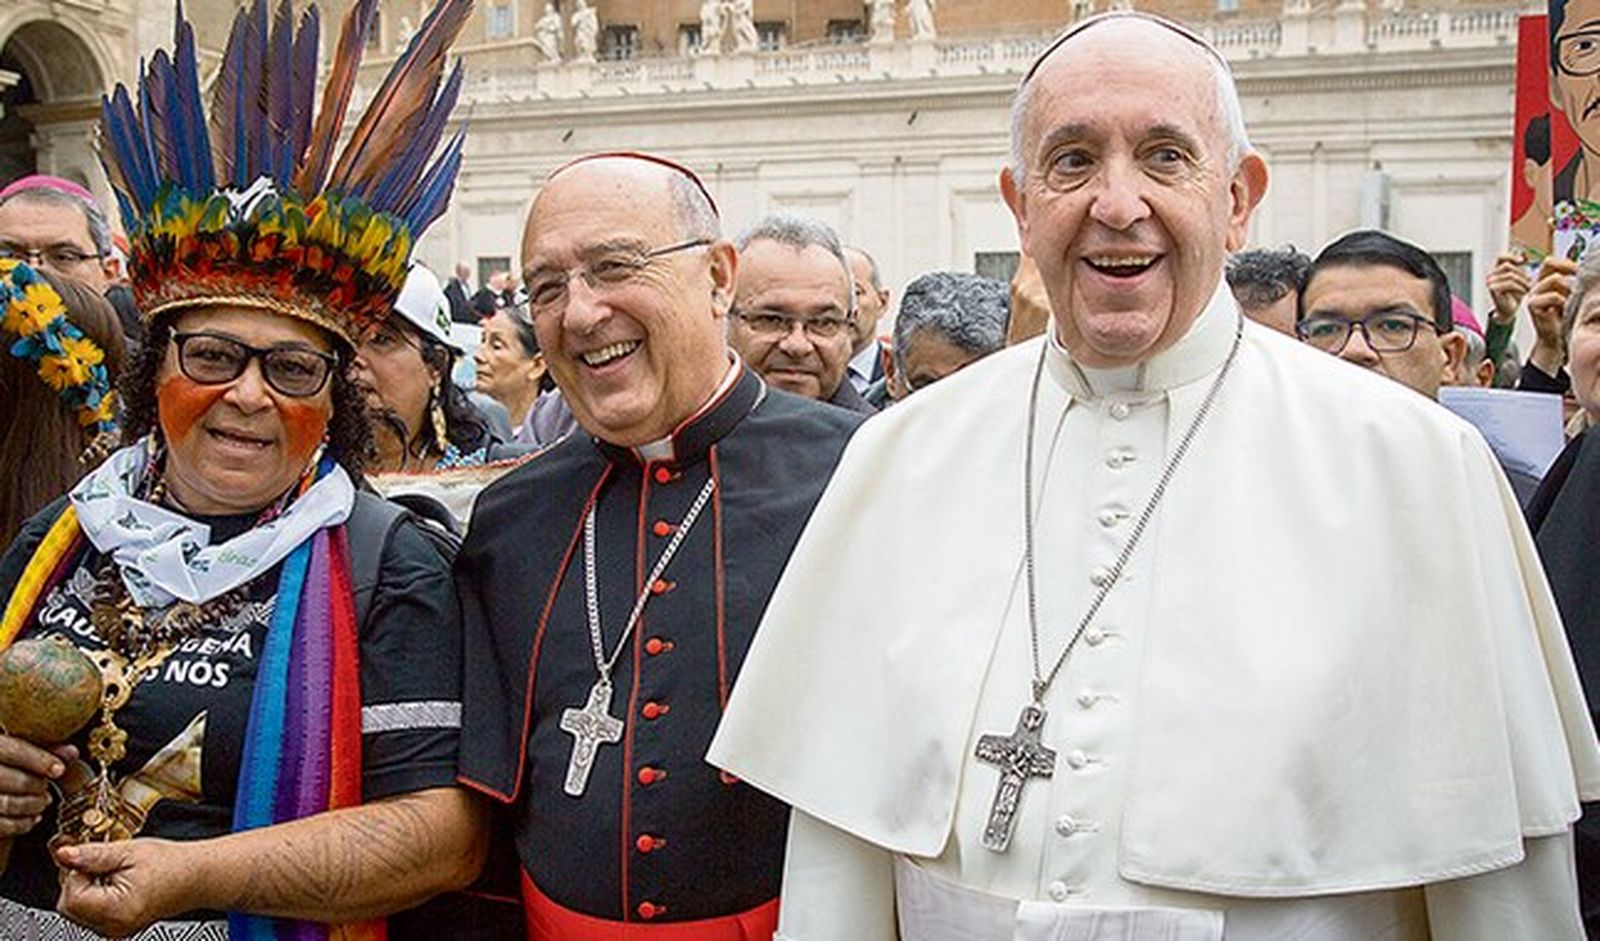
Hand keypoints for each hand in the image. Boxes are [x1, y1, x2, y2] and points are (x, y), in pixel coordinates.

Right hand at [0, 734, 72, 837]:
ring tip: (43, 802)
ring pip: (5, 803)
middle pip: (10, 778)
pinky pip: (0, 825)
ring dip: (32, 805)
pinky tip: (32, 819)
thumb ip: (41, 749)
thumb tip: (73, 753)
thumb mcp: (14, 750)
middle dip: (36, 786)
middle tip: (46, 789)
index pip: (13, 750)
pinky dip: (21, 824)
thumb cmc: (3, 765)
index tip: (59, 770)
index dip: (39, 760)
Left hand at [55, 838, 192, 936]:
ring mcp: (114, 931)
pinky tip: (117, 887)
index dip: (79, 874)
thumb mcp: (128, 852)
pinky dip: (95, 898)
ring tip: (116, 878)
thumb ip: (91, 855)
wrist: (195, 877)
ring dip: (87, 890)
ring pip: (76, 911)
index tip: (99, 863)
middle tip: (109, 868)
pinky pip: (89, 915)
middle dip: (81, 883)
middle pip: (69, 907)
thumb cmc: (170, 864)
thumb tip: (63, 855)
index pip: (70, 897)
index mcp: (116, 910)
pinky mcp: (115, 929)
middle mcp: (113, 928)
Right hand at [1486, 251, 1531, 323]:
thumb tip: (1524, 256)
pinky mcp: (1493, 290)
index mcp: (1496, 271)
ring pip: (1510, 275)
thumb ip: (1520, 268)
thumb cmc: (1515, 295)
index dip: (1512, 257)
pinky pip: (1510, 283)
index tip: (1523, 261)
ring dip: (1523, 281)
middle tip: (1530, 282)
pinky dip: (1520, 287)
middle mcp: (1491, 276)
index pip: (1501, 257)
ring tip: (1528, 288)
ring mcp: (1490, 283)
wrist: (1509, 311)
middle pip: (1508, 266)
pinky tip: (1524, 292)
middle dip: (1522, 274)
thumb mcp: (1520, 279)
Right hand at [1527, 256, 1577, 374]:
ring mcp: (1532, 294)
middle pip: (1549, 263)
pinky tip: (1565, 308)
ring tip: (1573, 298)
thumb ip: (1570, 281)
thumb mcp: (1569, 294)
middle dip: (1567, 267)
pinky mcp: (1532, 305)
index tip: (1580, 270)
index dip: (1565, 262)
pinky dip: (1564, 301)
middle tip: (1579, 277)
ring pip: (1555, 278)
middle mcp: (1535, 285)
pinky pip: (1554, 296)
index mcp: (1543, 282)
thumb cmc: (1564, 317)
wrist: (1555, 338)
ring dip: (1569, 287)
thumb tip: (1582, 267)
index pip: (1550, 261)